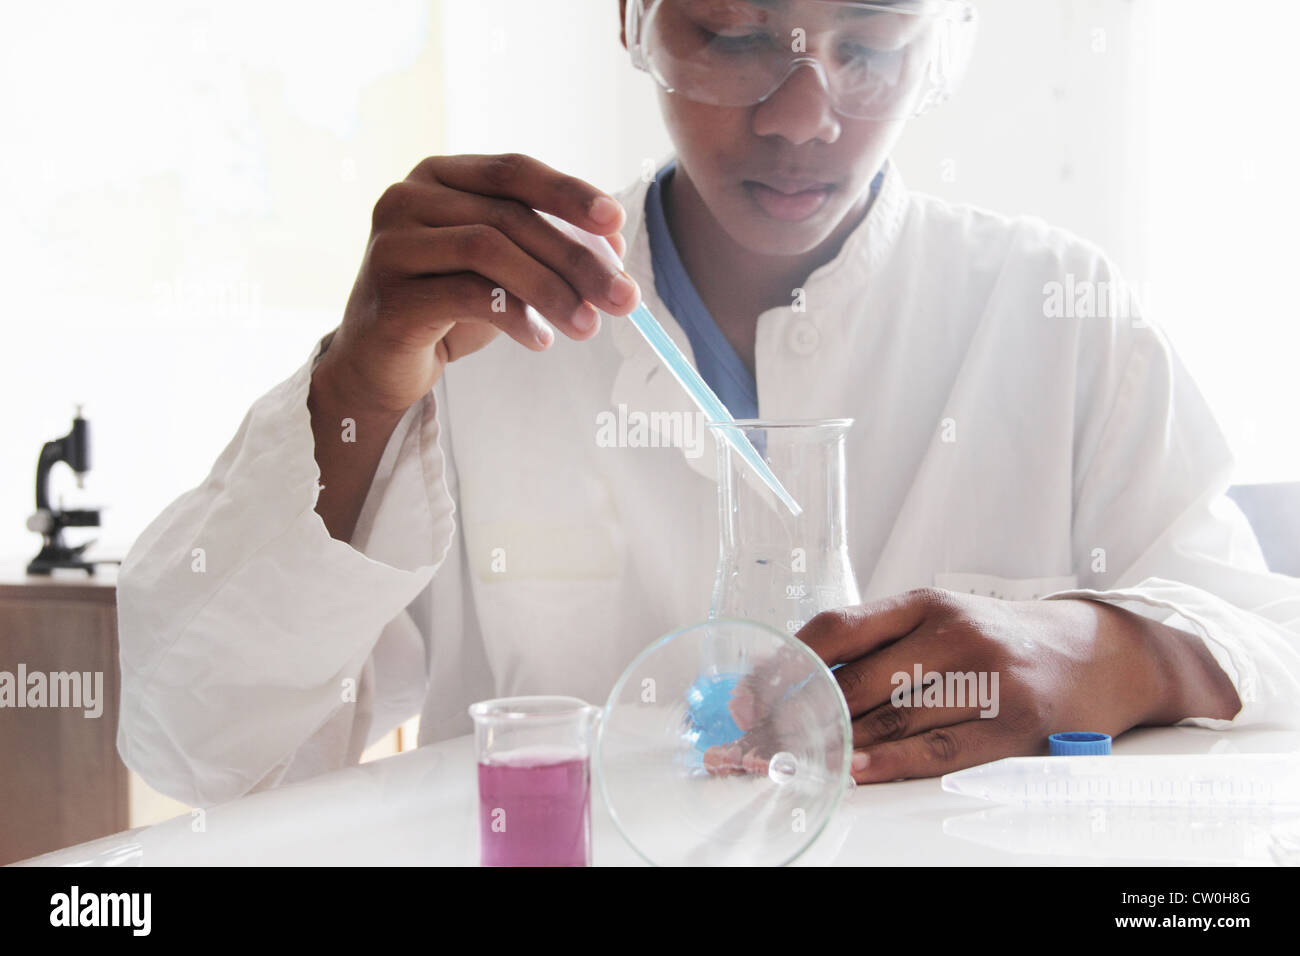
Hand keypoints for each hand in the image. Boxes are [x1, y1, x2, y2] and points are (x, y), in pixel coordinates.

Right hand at [317, 152, 641, 416]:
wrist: (378, 364)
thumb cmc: (445, 307)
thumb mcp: (500, 269)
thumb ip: (544, 248)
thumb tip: (615, 247)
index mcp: (438, 176)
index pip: (514, 172)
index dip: (569, 193)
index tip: (617, 222)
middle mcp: (407, 197)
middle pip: (510, 215)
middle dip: (576, 258)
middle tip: (624, 297)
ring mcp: (392, 243)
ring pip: (489, 250)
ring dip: (551, 289)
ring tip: (587, 326)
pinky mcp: (390, 294)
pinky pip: (466, 296)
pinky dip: (514, 317)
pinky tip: (540, 341)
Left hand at [793, 588, 1240, 783]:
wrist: (1099, 655)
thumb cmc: (1000, 640)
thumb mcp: (938, 621)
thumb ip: (876, 646)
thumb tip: (795, 685)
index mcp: (923, 602)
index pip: (835, 629)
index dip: (784, 666)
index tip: (747, 697)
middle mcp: (951, 632)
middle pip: (854, 681)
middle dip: (795, 718)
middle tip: (755, 744)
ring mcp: (985, 676)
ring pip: (889, 718)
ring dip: (830, 747)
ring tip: (785, 763)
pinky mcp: (1011, 722)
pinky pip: (937, 747)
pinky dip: (889, 762)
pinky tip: (852, 770)